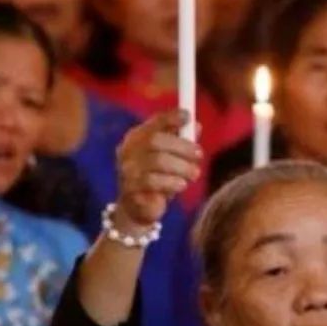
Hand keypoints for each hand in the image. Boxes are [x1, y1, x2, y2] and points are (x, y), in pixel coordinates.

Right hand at [114, 110, 201, 229]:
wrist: (138, 209)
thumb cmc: (157, 177)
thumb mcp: (171, 157)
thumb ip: (181, 141)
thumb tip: (197, 126)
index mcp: (137, 137)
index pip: (153, 122)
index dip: (171, 117)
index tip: (188, 116)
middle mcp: (128, 150)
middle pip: (156, 140)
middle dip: (182, 146)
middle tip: (199, 155)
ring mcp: (126, 170)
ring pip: (158, 161)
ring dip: (181, 167)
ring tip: (194, 174)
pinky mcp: (130, 189)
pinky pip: (153, 182)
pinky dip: (172, 182)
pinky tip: (181, 185)